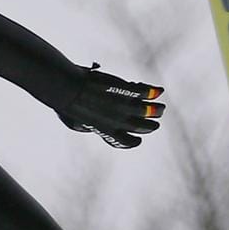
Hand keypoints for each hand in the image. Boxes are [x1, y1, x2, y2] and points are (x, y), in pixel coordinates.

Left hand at [42, 64, 165, 148]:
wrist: (67, 88)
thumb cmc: (66, 104)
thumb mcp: (74, 122)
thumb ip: (86, 127)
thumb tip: (90, 128)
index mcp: (106, 130)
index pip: (126, 141)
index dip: (133, 141)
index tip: (138, 139)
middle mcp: (118, 121)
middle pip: (141, 127)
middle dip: (150, 126)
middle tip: (155, 123)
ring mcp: (123, 105)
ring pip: (148, 111)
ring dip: (157, 110)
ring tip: (161, 108)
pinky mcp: (126, 90)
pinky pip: (144, 93)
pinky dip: (153, 92)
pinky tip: (158, 90)